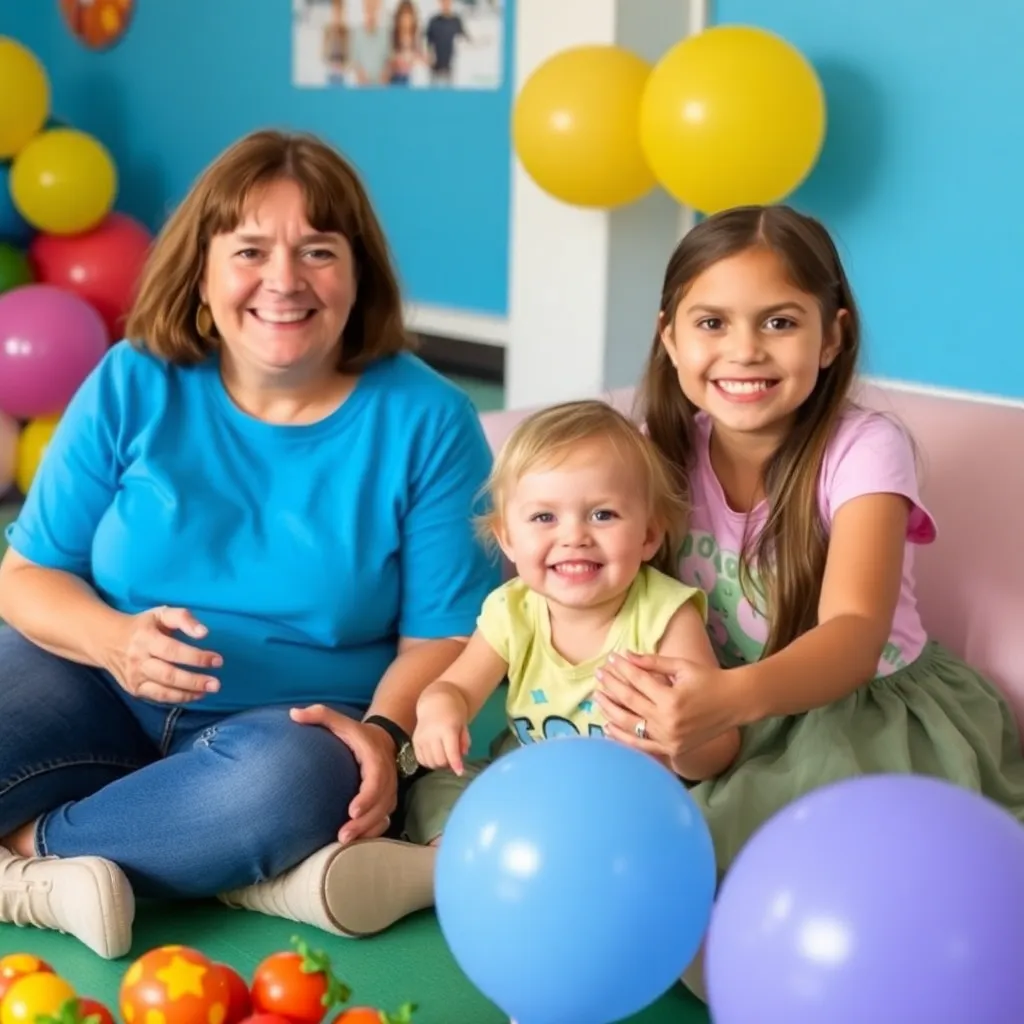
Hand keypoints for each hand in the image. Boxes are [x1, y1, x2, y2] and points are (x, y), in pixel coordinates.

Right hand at [107, 606, 221, 703]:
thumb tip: (203, 633)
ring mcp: (135, 677)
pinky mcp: (134, 689)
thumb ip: (183, 618)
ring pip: (163, 690)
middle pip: (169, 674)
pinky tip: (195, 695)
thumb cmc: (143, 626)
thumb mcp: (161, 614)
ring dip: (188, 693)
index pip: (173, 651)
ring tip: (208, 691)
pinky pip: (158, 697)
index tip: (217, 660)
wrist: (107, 640)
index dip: (196, 657)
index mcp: (146, 639)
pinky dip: (177, 698)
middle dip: (194, 681)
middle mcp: (138, 660)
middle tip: (216, 684)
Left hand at [290, 704, 397, 844]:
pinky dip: (371, 833)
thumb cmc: (356, 734)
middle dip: (364, 823)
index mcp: (375, 759)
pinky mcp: (386, 802)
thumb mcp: (342, 721)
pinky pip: (383, 821)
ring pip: (383, 816)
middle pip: (381, 805)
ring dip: (366, 831)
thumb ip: (320, 715)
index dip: (367, 797)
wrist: (383, 740)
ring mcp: (389, 792)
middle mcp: (387, 778)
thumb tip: (293, 714)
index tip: (351, 810)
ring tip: (344, 843)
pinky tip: (354, 844)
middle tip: (342, 836)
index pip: (376, 781)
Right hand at [413, 690, 469, 774]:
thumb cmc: (453, 712)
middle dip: (449, 765)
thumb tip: (463, 756)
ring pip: (430, 762)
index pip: (451, 753)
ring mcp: (421, 738)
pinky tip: (435, 756)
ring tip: (445, 757)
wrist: (436, 701)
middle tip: (454, 761)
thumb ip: (464, 740)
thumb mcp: (463, 724)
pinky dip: (429, 762)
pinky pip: (421, 759)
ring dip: (439, 765)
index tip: (460, 772)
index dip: (456, 765)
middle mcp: (432, 734)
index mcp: (447, 729)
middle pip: (440, 760)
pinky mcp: (414, 741)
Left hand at [595, 651, 739, 761]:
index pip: (637, 680)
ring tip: (598, 698)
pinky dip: (623, 737)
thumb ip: (652, 662)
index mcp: (671, 698)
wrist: (734, 703)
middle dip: (611, 686)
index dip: (622, 668)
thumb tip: (626, 655)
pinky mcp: (671, 750)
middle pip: (629, 701)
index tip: (610, 658)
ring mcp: (668, 738)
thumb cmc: (709, 680)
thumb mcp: (682, 666)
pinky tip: (608, 727)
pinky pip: (641, 745)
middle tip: (599, 675)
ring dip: (610, 711)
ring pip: (630, 725)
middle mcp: (668, 721)